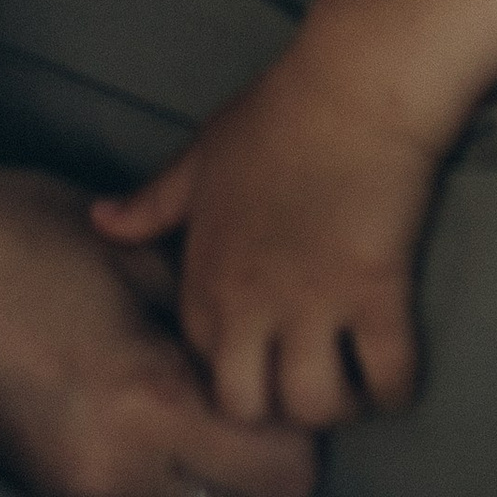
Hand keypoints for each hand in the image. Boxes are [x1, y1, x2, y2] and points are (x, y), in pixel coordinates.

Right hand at [0, 154, 318, 496]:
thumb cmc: (23, 236)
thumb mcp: (136, 254)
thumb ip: (210, 311)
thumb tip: (266, 341)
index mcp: (151, 403)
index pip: (283, 473)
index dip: (296, 428)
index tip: (278, 382)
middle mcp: (118, 473)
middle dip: (259, 464)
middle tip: (240, 401)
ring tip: (194, 432)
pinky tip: (146, 455)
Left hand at [90, 51, 440, 432]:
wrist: (354, 84)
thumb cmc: (279, 112)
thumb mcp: (201, 157)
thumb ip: (152, 202)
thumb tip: (100, 221)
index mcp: (206, 275)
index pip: (201, 369)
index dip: (233, 376)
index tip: (260, 368)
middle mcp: (251, 302)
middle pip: (249, 408)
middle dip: (275, 413)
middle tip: (303, 390)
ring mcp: (315, 303)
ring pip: (316, 406)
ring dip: (336, 408)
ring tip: (352, 386)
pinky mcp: (376, 294)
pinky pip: (389, 377)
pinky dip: (396, 390)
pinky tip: (396, 378)